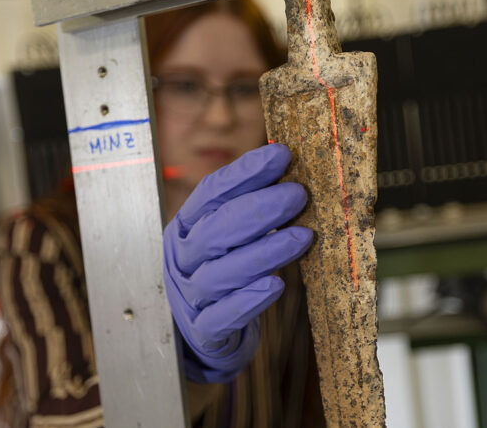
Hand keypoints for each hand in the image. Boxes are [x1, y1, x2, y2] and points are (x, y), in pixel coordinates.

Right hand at [163, 144, 311, 382]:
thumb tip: (287, 164)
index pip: (211, 193)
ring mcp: (190, 296)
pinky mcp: (204, 331)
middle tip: (298, 194)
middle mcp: (183, 258)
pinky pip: (222, 317)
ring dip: (264, 252)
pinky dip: (248, 301)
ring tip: (302, 237)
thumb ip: (249, 206)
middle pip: (215, 231)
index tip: (281, 155)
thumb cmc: (224, 270)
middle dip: (259, 210)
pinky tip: (276, 285)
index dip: (245, 173)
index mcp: (187, 226)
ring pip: (221, 273)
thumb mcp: (229, 235)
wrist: (204, 332)